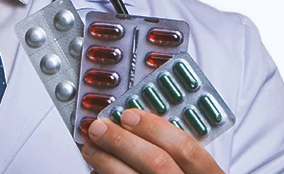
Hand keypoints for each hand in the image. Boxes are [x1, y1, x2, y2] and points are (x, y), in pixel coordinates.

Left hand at [82, 109, 223, 173]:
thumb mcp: (192, 170)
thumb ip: (173, 152)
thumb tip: (134, 125)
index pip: (184, 147)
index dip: (154, 127)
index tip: (128, 115)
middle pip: (155, 161)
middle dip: (122, 140)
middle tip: (99, 128)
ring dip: (106, 160)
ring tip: (91, 148)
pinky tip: (96, 171)